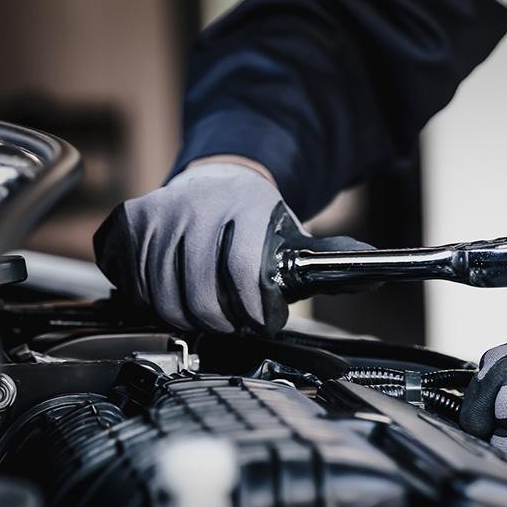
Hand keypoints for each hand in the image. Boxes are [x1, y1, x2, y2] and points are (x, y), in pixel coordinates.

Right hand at [93, 159, 370, 336]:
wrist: (221, 180)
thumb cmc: (260, 223)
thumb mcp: (297, 238)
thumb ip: (333, 262)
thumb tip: (376, 274)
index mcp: (247, 206)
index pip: (243, 272)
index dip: (250, 310)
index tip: (258, 323)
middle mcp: (199, 204)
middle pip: (196, 292)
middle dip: (218, 322)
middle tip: (230, 325)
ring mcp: (160, 210)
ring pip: (159, 292)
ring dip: (182, 315)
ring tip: (204, 313)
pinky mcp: (131, 220)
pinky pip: (130, 278)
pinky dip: (148, 296)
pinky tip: (170, 293)